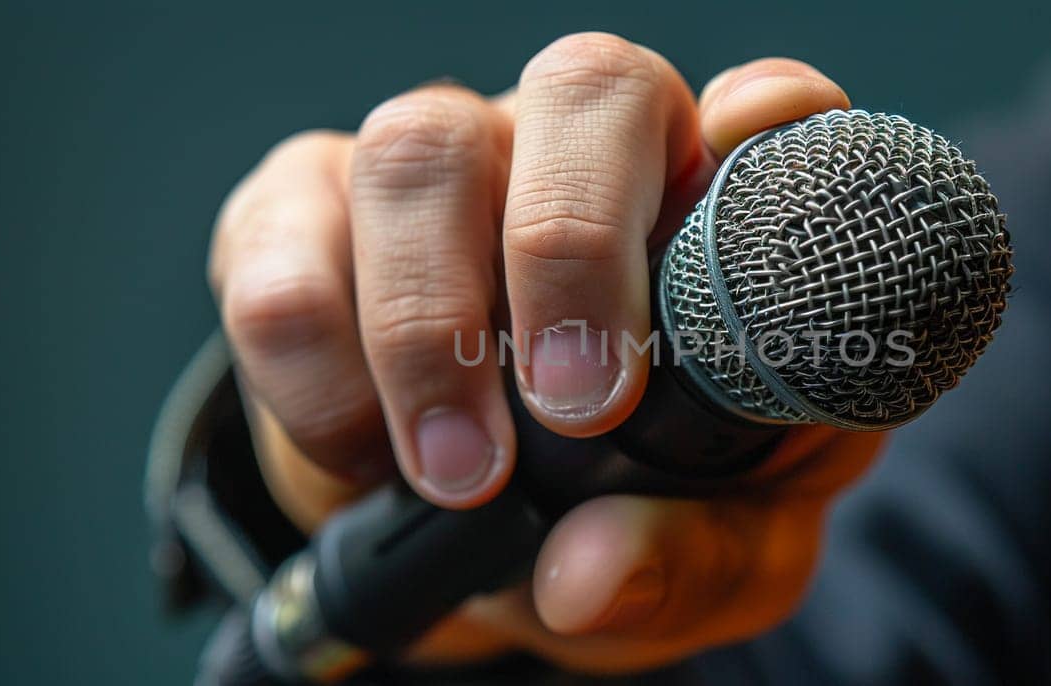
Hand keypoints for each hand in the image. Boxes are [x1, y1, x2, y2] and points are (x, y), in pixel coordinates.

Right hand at [208, 32, 884, 672]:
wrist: (489, 544)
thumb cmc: (637, 512)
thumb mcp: (712, 560)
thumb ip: (688, 561)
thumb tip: (590, 574)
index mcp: (714, 216)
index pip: (770, 108)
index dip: (770, 109)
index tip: (744, 160)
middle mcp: (585, 157)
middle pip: (584, 90)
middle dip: (572, 242)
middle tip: (578, 404)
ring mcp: (445, 169)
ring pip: (417, 149)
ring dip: (427, 321)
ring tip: (460, 470)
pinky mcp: (303, 213)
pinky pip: (280, 244)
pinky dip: (313, 361)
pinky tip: (359, 451)